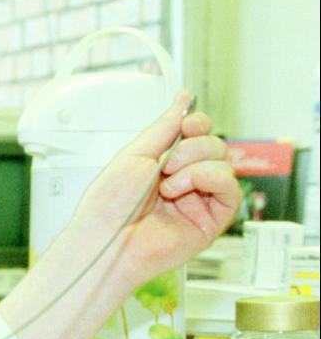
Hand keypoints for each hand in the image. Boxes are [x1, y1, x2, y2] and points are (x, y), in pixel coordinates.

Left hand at [67, 90, 240, 286]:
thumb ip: (164, 126)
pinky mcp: (211, 221)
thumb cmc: (109, 204)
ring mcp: (199, 200)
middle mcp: (185, 181)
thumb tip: (184, 99)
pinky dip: (211, 179)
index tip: (188, 124)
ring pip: (224, 164)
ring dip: (196, 165)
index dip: (198, 123)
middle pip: (215, 145)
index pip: (198, 134)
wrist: (107, 238)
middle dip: (194, 146)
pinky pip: (230, 190)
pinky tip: (187, 187)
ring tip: (168, 184)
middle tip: (167, 162)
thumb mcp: (135, 154)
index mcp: (165, 163)